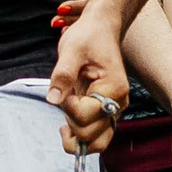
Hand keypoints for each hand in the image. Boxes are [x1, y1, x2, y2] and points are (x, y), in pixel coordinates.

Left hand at [49, 2, 129, 151]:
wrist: (100, 29)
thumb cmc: (88, 36)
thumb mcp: (71, 50)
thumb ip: (62, 75)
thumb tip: (53, 100)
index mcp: (113, 88)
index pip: (85, 115)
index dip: (67, 106)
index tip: (61, 88)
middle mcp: (118, 104)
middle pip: (91, 135)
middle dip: (70, 123)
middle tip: (64, 99)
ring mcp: (113, 111)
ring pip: (96, 143)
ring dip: (76, 138)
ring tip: (64, 121)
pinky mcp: (106, 114)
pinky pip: (96, 137)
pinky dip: (80, 137)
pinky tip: (68, 124)